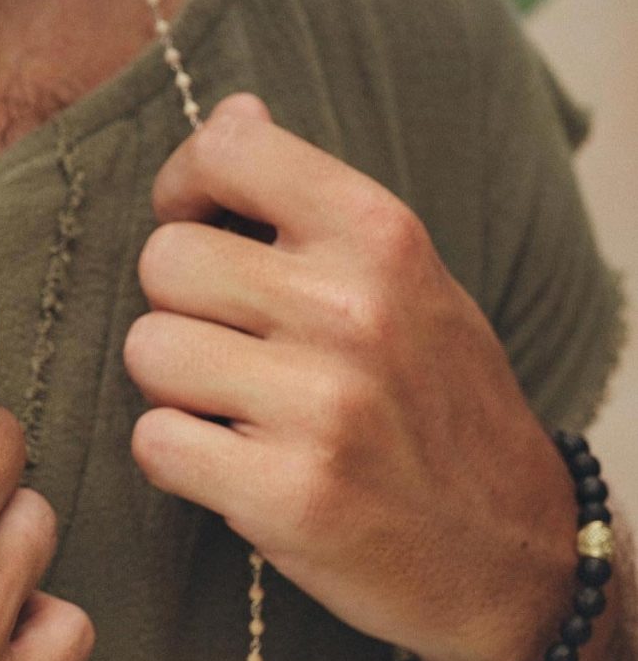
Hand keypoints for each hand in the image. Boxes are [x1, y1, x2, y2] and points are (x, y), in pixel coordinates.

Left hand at [123, 92, 579, 660]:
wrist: (511, 550)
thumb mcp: (405, 275)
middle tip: (234, 345)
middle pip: (164, 260)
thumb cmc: (437, 398)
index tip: (201, 223)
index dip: (186, 186)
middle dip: (180, 305)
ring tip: (240, 408)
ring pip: (148, 351)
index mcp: (383, 236)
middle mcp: (354, 309)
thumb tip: (231, 110)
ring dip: (175, 387)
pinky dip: (178, 459)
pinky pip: (154, 442)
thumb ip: (313, 200)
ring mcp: (322, 406)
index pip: (229, 151)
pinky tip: (236, 466)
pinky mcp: (288, 495)